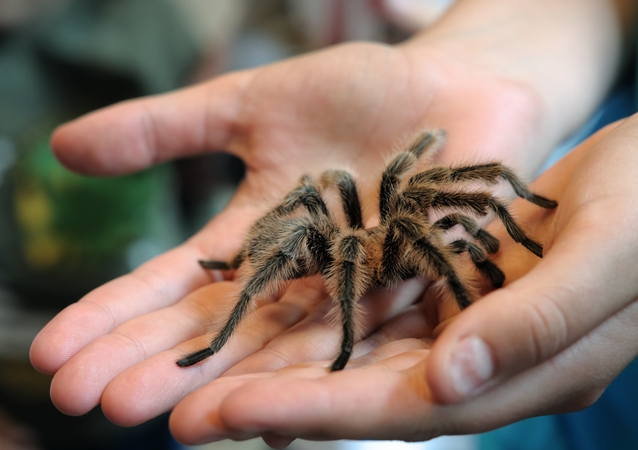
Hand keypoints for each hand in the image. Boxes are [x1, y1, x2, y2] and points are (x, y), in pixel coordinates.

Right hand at [29, 41, 548, 424]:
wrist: (461, 86)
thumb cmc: (365, 91)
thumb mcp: (254, 103)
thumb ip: (169, 129)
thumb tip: (61, 147)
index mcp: (259, 234)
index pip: (176, 284)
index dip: (116, 317)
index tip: (52, 354)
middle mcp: (301, 276)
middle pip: (221, 329)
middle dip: (155, 365)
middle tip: (88, 404)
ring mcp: (356, 289)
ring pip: (285, 347)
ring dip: (228, 385)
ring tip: (168, 423)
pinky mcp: (415, 293)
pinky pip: (368, 338)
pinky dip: (323, 376)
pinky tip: (278, 419)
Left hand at [163, 104, 637, 446]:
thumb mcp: (615, 252)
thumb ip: (538, 319)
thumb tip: (454, 378)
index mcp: (537, 371)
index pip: (413, 407)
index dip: (322, 413)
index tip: (235, 414)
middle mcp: (498, 360)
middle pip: (374, 393)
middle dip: (280, 403)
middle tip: (184, 411)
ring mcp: (482, 324)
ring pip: (371, 356)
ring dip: (290, 364)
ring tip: (206, 372)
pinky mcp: (470, 283)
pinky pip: (389, 308)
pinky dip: (330, 316)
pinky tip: (277, 313)